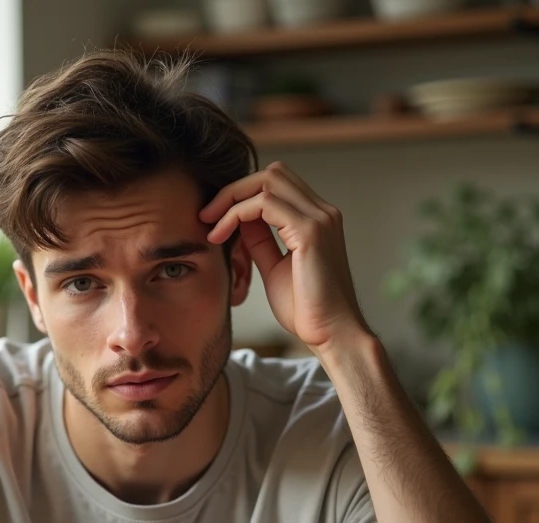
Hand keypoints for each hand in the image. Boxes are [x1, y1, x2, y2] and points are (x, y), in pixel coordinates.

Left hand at [200, 162, 368, 350]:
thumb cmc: (307, 309)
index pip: (277, 185)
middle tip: (206, 215)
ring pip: (267, 181)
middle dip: (234, 189)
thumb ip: (261, 241)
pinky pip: (264, 204)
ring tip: (210, 225)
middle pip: (272, 173)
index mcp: (317, 219)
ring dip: (231, 199)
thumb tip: (240, 220)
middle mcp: (323, 212)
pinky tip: (221, 236)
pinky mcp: (311, 231)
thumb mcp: (275, 268)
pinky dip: (236, 214)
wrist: (332, 334)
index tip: (214, 219)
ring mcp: (320, 219)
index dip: (242, 194)